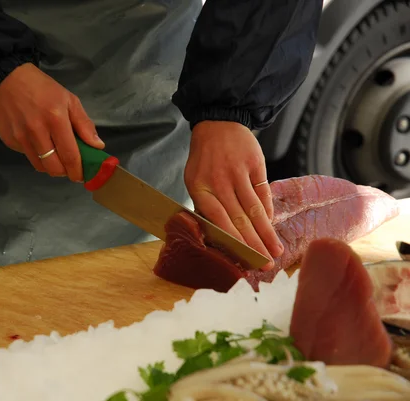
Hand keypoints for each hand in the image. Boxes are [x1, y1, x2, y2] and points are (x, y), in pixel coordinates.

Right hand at [0, 62, 104, 181]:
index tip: (82, 176)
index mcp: (56, 119)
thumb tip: (97, 146)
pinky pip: (27, 156)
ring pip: (39, 166)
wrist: (6, 79)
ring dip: (50, 166)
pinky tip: (38, 143)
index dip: (77, 171)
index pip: (70, 156)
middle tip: (69, 167)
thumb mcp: (69, 100)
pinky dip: (36, 155)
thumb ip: (84, 124)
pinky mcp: (9, 141)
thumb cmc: (43, 88)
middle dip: (64, 172)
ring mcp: (20, 138)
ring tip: (55, 156)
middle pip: (54, 168)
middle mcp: (37, 131)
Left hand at [184, 121, 283, 269]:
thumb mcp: (195, 181)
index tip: (243, 260)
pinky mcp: (255, 163)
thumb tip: (219, 237)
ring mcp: (238, 171)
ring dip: (266, 233)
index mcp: (200, 188)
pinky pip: (263, 192)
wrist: (218, 124)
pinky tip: (271, 227)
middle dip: (254, 245)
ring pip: (254, 209)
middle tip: (265, 265)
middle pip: (239, 219)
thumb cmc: (205, 159)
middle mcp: (219, 181)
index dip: (233, 242)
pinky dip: (267, 211)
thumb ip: (206, 206)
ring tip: (275, 251)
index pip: (219, 221)